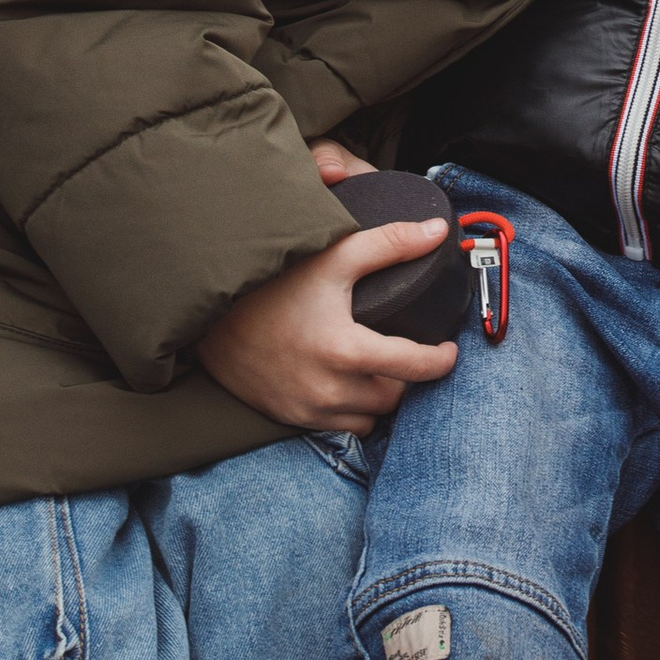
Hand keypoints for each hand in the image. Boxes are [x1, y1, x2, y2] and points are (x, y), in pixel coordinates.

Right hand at [195, 217, 458, 429]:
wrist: (210, 313)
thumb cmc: (273, 282)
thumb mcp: (334, 256)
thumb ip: (390, 243)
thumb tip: (437, 232)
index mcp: (345, 351)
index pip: (414, 368)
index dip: (440, 360)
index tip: (448, 350)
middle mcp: (327, 389)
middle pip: (393, 397)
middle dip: (406, 378)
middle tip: (408, 353)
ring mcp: (306, 409)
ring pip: (367, 419)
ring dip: (379, 398)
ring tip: (379, 369)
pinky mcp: (288, 417)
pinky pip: (336, 427)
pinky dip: (349, 411)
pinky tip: (347, 384)